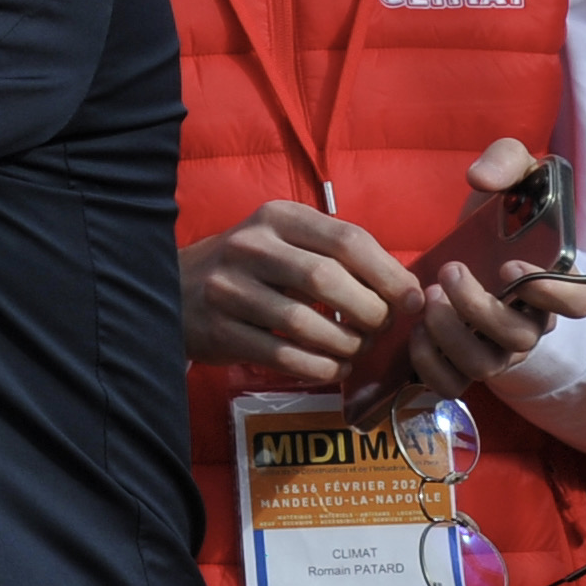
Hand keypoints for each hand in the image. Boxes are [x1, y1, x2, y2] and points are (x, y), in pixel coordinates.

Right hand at [179, 199, 422, 382]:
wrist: (174, 288)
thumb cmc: (251, 268)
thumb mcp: (288, 243)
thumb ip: (340, 257)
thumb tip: (409, 292)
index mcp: (277, 217)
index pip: (348, 239)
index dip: (390, 274)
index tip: (411, 301)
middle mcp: (249, 246)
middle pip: (328, 280)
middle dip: (369, 312)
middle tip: (380, 329)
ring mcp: (229, 288)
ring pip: (306, 323)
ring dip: (346, 344)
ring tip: (356, 349)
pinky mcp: (219, 330)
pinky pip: (284, 356)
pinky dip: (320, 368)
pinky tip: (332, 367)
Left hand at [406, 140, 585, 393]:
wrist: (464, 246)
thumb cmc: (500, 212)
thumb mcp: (513, 173)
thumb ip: (507, 160)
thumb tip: (481, 178)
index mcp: (551, 284)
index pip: (578, 305)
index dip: (552, 293)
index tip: (509, 264)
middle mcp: (529, 323)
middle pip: (520, 338)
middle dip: (481, 309)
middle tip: (449, 272)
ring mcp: (496, 350)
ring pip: (484, 364)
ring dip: (451, 334)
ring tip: (428, 298)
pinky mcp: (460, 363)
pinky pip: (451, 383)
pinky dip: (430, 363)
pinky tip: (414, 332)